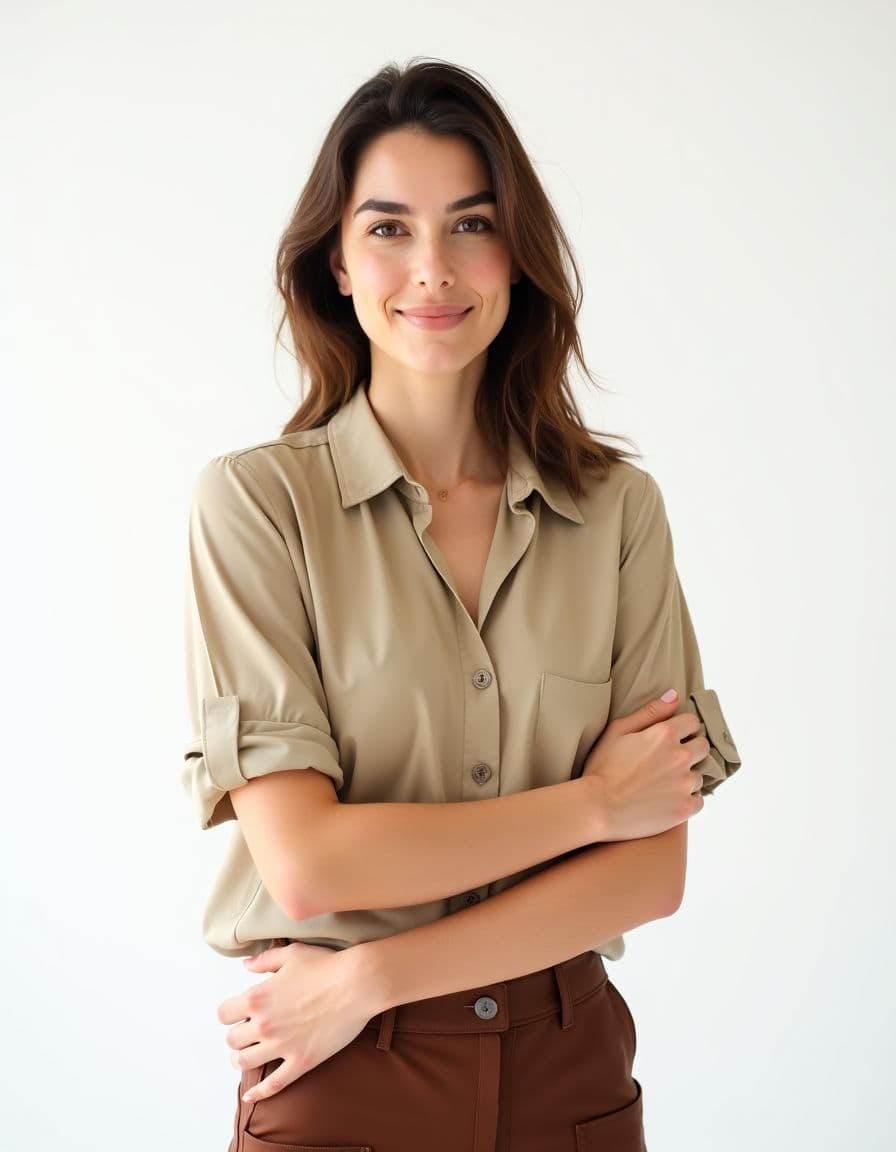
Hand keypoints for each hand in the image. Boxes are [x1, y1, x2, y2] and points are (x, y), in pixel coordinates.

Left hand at [217, 940, 376, 1103]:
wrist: (357, 984)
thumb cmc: (326, 965)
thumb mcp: (292, 954)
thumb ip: (265, 960)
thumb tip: (246, 965)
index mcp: (257, 997)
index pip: (223, 1014)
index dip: (229, 1013)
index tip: (238, 1013)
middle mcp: (264, 1024)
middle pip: (232, 1040)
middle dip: (237, 1036)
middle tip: (247, 1033)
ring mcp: (282, 1046)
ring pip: (245, 1063)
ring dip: (242, 1060)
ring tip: (247, 1056)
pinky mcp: (301, 1061)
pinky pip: (274, 1084)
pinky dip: (259, 1093)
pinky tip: (252, 1096)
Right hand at [583, 688, 709, 840]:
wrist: (597, 808)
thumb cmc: (602, 769)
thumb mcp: (618, 731)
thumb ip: (649, 712)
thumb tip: (674, 695)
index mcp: (665, 735)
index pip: (693, 722)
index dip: (684, 728)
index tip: (674, 737)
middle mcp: (680, 757)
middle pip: (703, 747)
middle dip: (690, 749)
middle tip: (670, 760)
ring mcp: (684, 784)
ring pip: (699, 775)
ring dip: (686, 777)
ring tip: (664, 783)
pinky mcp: (684, 808)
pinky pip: (699, 800)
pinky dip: (687, 799)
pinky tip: (668, 799)